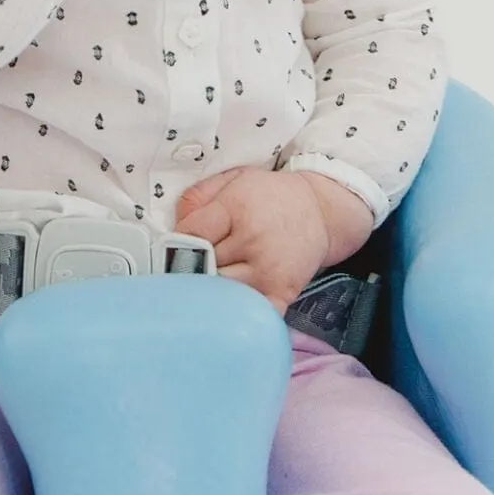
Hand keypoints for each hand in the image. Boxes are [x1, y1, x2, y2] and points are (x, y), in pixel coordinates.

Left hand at [172, 167, 368, 315]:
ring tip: (211, 282)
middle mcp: (254, 241)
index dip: (178, 242)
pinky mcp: (282, 293)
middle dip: (193, 266)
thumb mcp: (233, 180)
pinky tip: (229, 305)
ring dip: (210, 291)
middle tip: (195, 264)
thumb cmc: (269, 197)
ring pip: (218, 292)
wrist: (319, 211)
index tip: (180, 246)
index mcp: (238, 210)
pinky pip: (249, 314)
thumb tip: (175, 227)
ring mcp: (268, 271)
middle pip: (202, 266)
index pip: (191, 235)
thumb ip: (197, 197)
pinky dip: (236, 314)